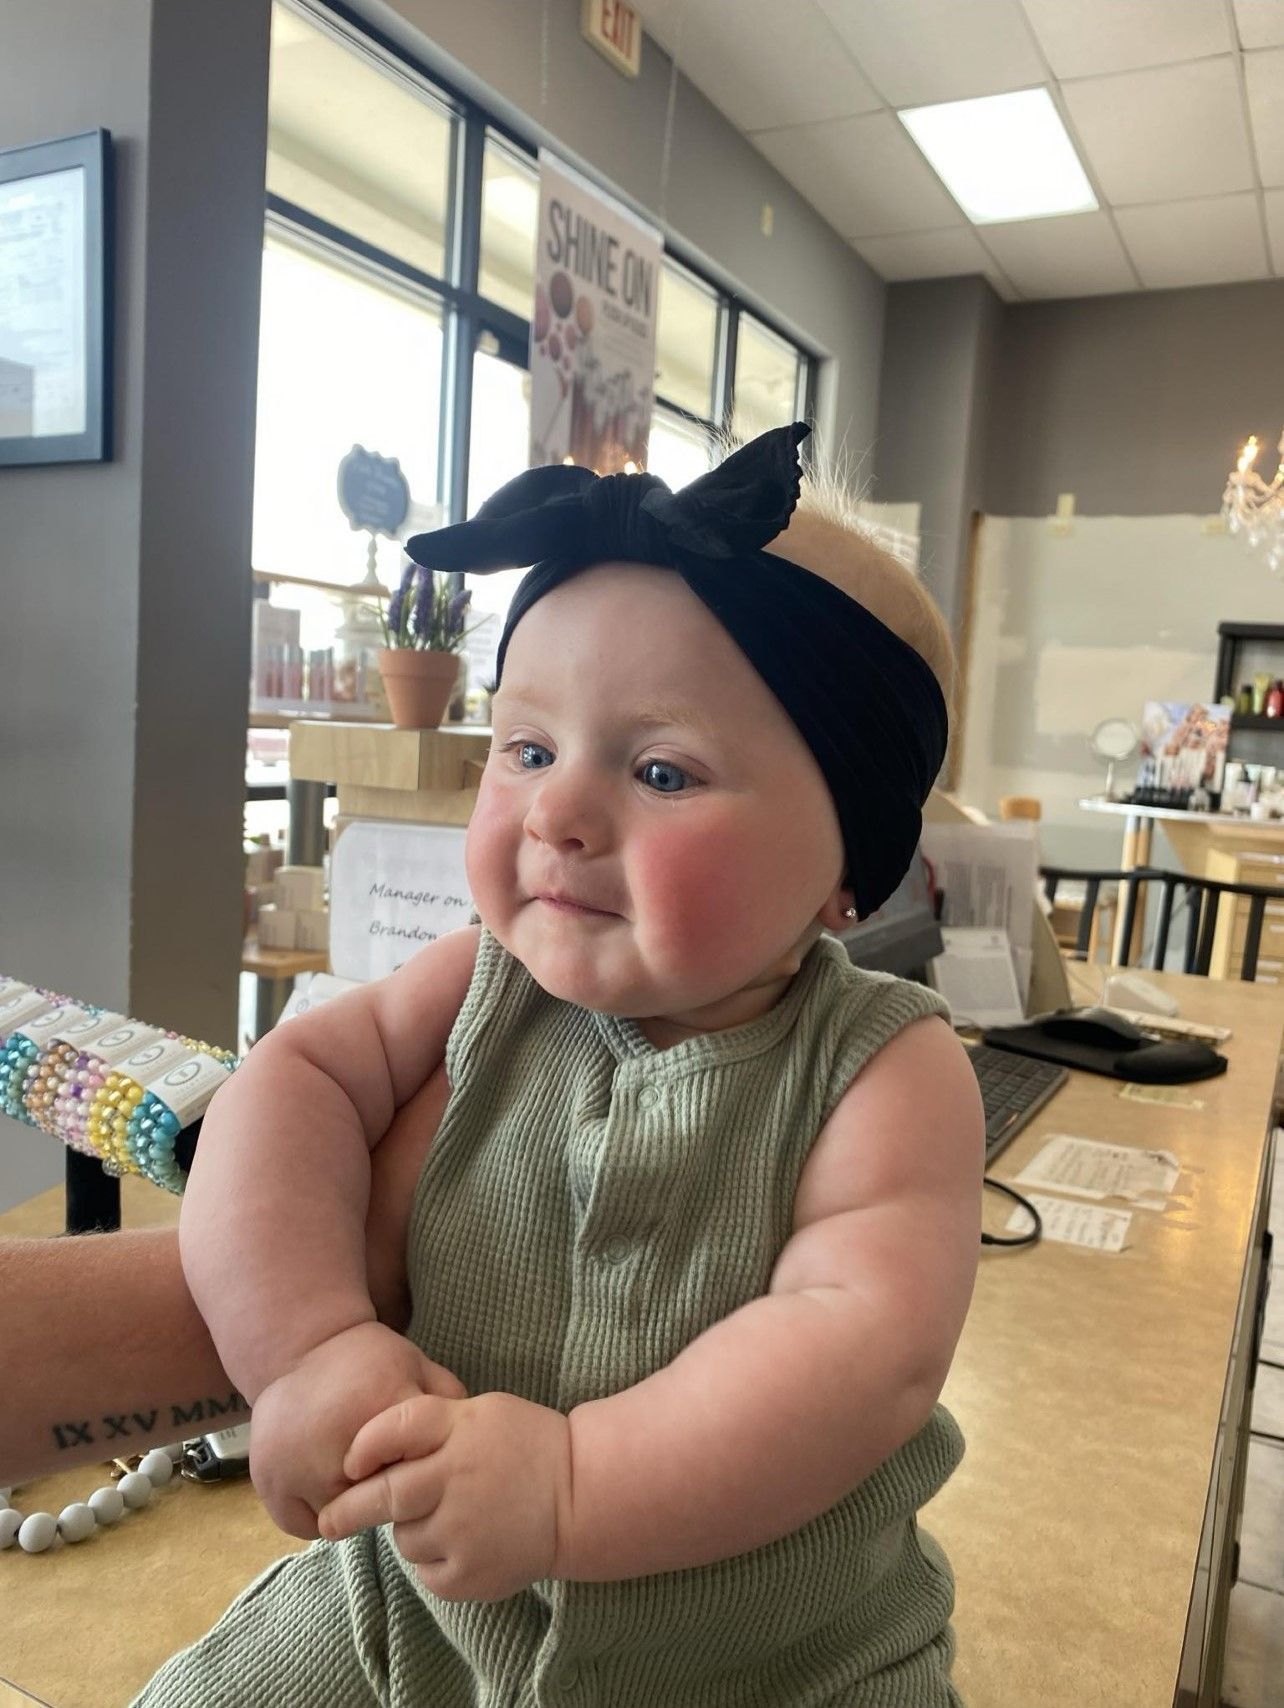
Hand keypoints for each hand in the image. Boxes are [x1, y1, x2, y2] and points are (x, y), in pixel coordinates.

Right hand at [250, 1321, 467, 1539]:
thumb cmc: (368, 1360)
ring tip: (355, 1481)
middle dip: (388, 1498)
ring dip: (352, 1512)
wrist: (302, 1346)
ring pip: (341, 1522)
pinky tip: (327, 1487)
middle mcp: (338, 1443)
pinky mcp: (269, 1482)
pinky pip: (305, 1526)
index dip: (423, 1475)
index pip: (418, 1470)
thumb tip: (476, 1439)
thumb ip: (449, 1397)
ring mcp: (297, 1468)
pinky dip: (318, 1516)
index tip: (421, 1470)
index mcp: (383, 1410)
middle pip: (379, 1503)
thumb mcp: (415, 1365)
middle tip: (387, 1478)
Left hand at [317, 1391, 571, 1603]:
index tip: (349, 1463)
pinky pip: (427, 1571)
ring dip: (410, 1529)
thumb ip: (428, 1422)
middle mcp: (455, 1481)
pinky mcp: (469, 1576)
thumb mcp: (480, 1410)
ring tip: (449, 1515)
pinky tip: (465, 1541)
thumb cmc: (526, 1444)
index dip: (364, 1446)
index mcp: (459, 1432)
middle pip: (382, 1495)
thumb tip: (367, 1453)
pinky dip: (434, 1559)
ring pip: (405, 1537)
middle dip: (347, 1511)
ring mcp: (462, 1533)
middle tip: (328, 1522)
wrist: (581, 1496)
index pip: (393, 1431)